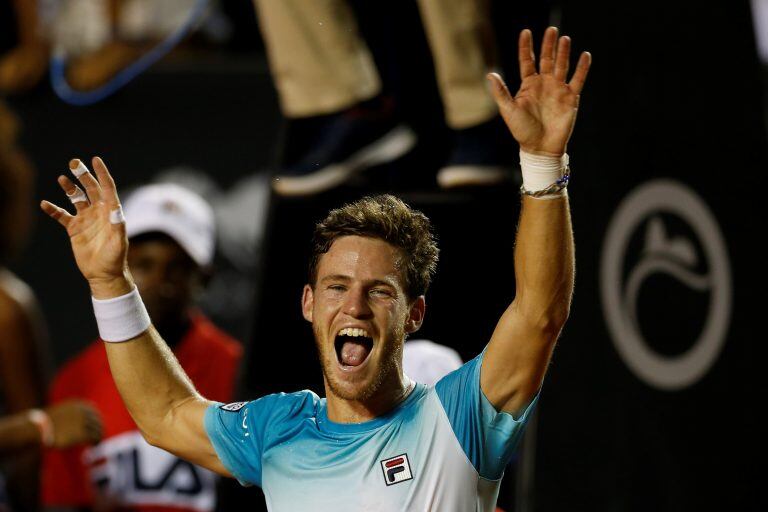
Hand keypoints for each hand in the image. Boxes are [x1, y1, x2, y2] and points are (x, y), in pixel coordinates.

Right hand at [41, 157, 132, 297]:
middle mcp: (98, 212)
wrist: (104, 274)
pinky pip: (61, 215)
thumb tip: (115, 209)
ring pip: (76, 198)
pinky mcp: (74, 229)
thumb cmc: (115, 258)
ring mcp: (86, 219)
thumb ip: (117, 225)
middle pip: (90, 189)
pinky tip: (45, 204)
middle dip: (83, 175)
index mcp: (111, 212)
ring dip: (69, 188)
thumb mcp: (119, 241)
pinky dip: (53, 209)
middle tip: (74, 162)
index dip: (102, 173)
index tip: (96, 160)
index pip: (107, 188)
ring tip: (62, 178)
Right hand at [45, 400, 102, 447]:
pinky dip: (96, 441)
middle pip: (98, 421)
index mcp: (80, 405)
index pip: (95, 413)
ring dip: (99, 436)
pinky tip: (94, 445)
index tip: (97, 428)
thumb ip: (76, 413)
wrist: (38, 428)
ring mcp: (83, 422)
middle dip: (99, 429)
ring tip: (97, 442)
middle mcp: (84, 411)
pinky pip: (94, 437)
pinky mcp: (82, 433)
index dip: (98, 421)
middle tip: (99, 437)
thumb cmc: (49, 422)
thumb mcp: (64, 412)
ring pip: (98, 430)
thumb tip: (89, 419)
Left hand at [488, 27, 590, 156]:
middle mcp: (544, 84)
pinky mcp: (570, 97)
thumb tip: (489, 74)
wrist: (540, 147)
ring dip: (563, 52)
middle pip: (546, 59)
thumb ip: (501, 92)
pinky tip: (585, 55)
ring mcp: (558, 89)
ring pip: (562, 66)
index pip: (527, 61)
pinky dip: (582, 68)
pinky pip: (578, 79)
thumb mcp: (508, 110)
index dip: (526, 47)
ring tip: (564, 39)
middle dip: (549, 45)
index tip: (526, 32)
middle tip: (551, 30)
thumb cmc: (522, 131)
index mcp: (528, 85)